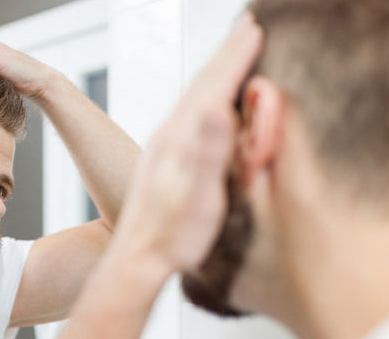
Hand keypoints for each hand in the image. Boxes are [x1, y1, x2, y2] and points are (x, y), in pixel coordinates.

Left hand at [111, 14, 262, 273]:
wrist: (135, 261)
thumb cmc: (171, 237)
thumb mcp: (199, 196)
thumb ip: (208, 152)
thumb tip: (217, 107)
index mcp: (180, 140)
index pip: (212, 88)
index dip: (235, 57)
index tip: (254, 27)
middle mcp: (168, 138)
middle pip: (200, 86)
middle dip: (225, 55)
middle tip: (246, 27)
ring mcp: (163, 151)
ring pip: (192, 100)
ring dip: (214, 75)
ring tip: (230, 56)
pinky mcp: (162, 164)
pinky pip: (187, 119)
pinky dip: (203, 100)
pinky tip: (206, 107)